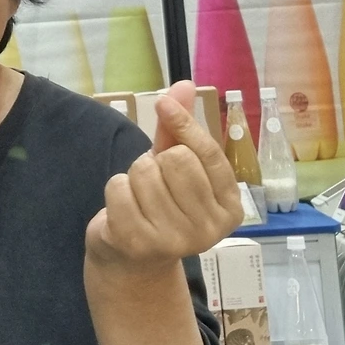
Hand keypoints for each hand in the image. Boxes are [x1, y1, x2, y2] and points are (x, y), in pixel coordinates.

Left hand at [86, 81, 241, 271]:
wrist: (131, 261)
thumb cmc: (159, 206)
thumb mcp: (176, 166)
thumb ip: (181, 128)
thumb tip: (185, 83)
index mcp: (229, 208)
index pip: (208, 152)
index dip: (183, 123)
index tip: (164, 104)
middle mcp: (209, 229)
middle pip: (176, 159)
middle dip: (155, 161)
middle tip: (154, 185)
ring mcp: (175, 240)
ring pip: (144, 171)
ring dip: (133, 177)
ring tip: (139, 200)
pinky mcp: (138, 243)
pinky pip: (118, 188)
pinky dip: (115, 191)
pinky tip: (123, 212)